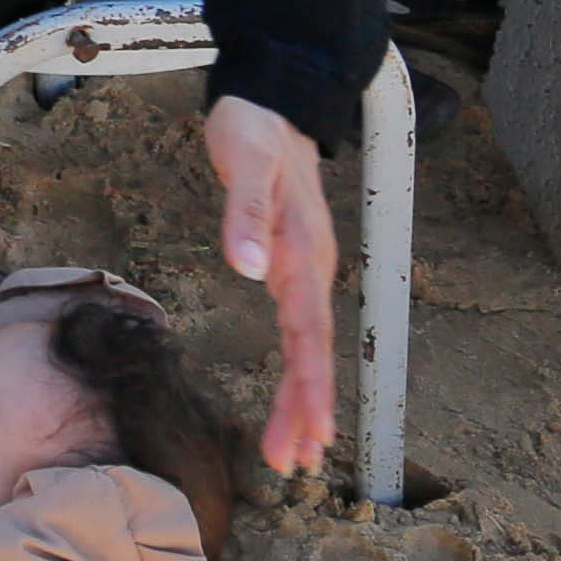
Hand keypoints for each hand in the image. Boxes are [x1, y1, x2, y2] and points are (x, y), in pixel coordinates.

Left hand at [204, 93, 340, 475]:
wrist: (272, 97)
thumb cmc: (256, 129)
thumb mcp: (246, 161)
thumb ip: (247, 213)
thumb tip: (249, 267)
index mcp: (305, 251)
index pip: (310, 332)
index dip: (309, 386)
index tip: (309, 434)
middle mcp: (313, 267)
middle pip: (314, 352)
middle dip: (306, 410)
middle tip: (293, 463)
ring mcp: (306, 269)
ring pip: (310, 347)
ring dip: (302, 399)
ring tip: (291, 452)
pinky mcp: (293, 265)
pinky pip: (299, 330)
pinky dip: (297, 371)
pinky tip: (291, 400)